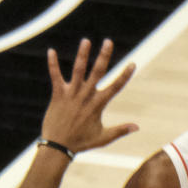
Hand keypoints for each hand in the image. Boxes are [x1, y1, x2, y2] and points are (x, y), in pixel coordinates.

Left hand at [42, 38, 137, 154]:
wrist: (58, 147)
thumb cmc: (81, 142)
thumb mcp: (103, 138)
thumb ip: (120, 130)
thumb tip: (137, 127)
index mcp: (98, 105)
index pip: (115, 87)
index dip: (124, 76)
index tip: (132, 64)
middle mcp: (86, 97)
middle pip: (97, 73)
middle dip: (103, 57)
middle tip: (108, 41)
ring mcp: (72, 95)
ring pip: (78, 71)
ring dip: (82, 55)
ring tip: (86, 41)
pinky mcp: (58, 94)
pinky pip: (55, 76)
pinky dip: (53, 64)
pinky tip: (51, 51)